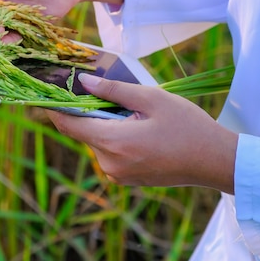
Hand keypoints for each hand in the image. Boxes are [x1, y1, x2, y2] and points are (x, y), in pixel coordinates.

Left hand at [47, 74, 237, 193]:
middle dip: (87, 110)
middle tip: (100, 89)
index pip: (68, 125)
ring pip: (96, 140)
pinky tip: (136, 126)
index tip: (44, 92)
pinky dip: (113, 136)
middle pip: (83, 131)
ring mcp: (117, 174)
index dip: (53, 108)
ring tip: (130, 110)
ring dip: (104, 123)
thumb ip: (113, 90)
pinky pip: (109, 152)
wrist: (215, 161)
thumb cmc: (187, 126)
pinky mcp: (126, 178)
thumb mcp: (151, 99)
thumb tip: (82, 82)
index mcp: (113, 142)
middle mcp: (109, 163)